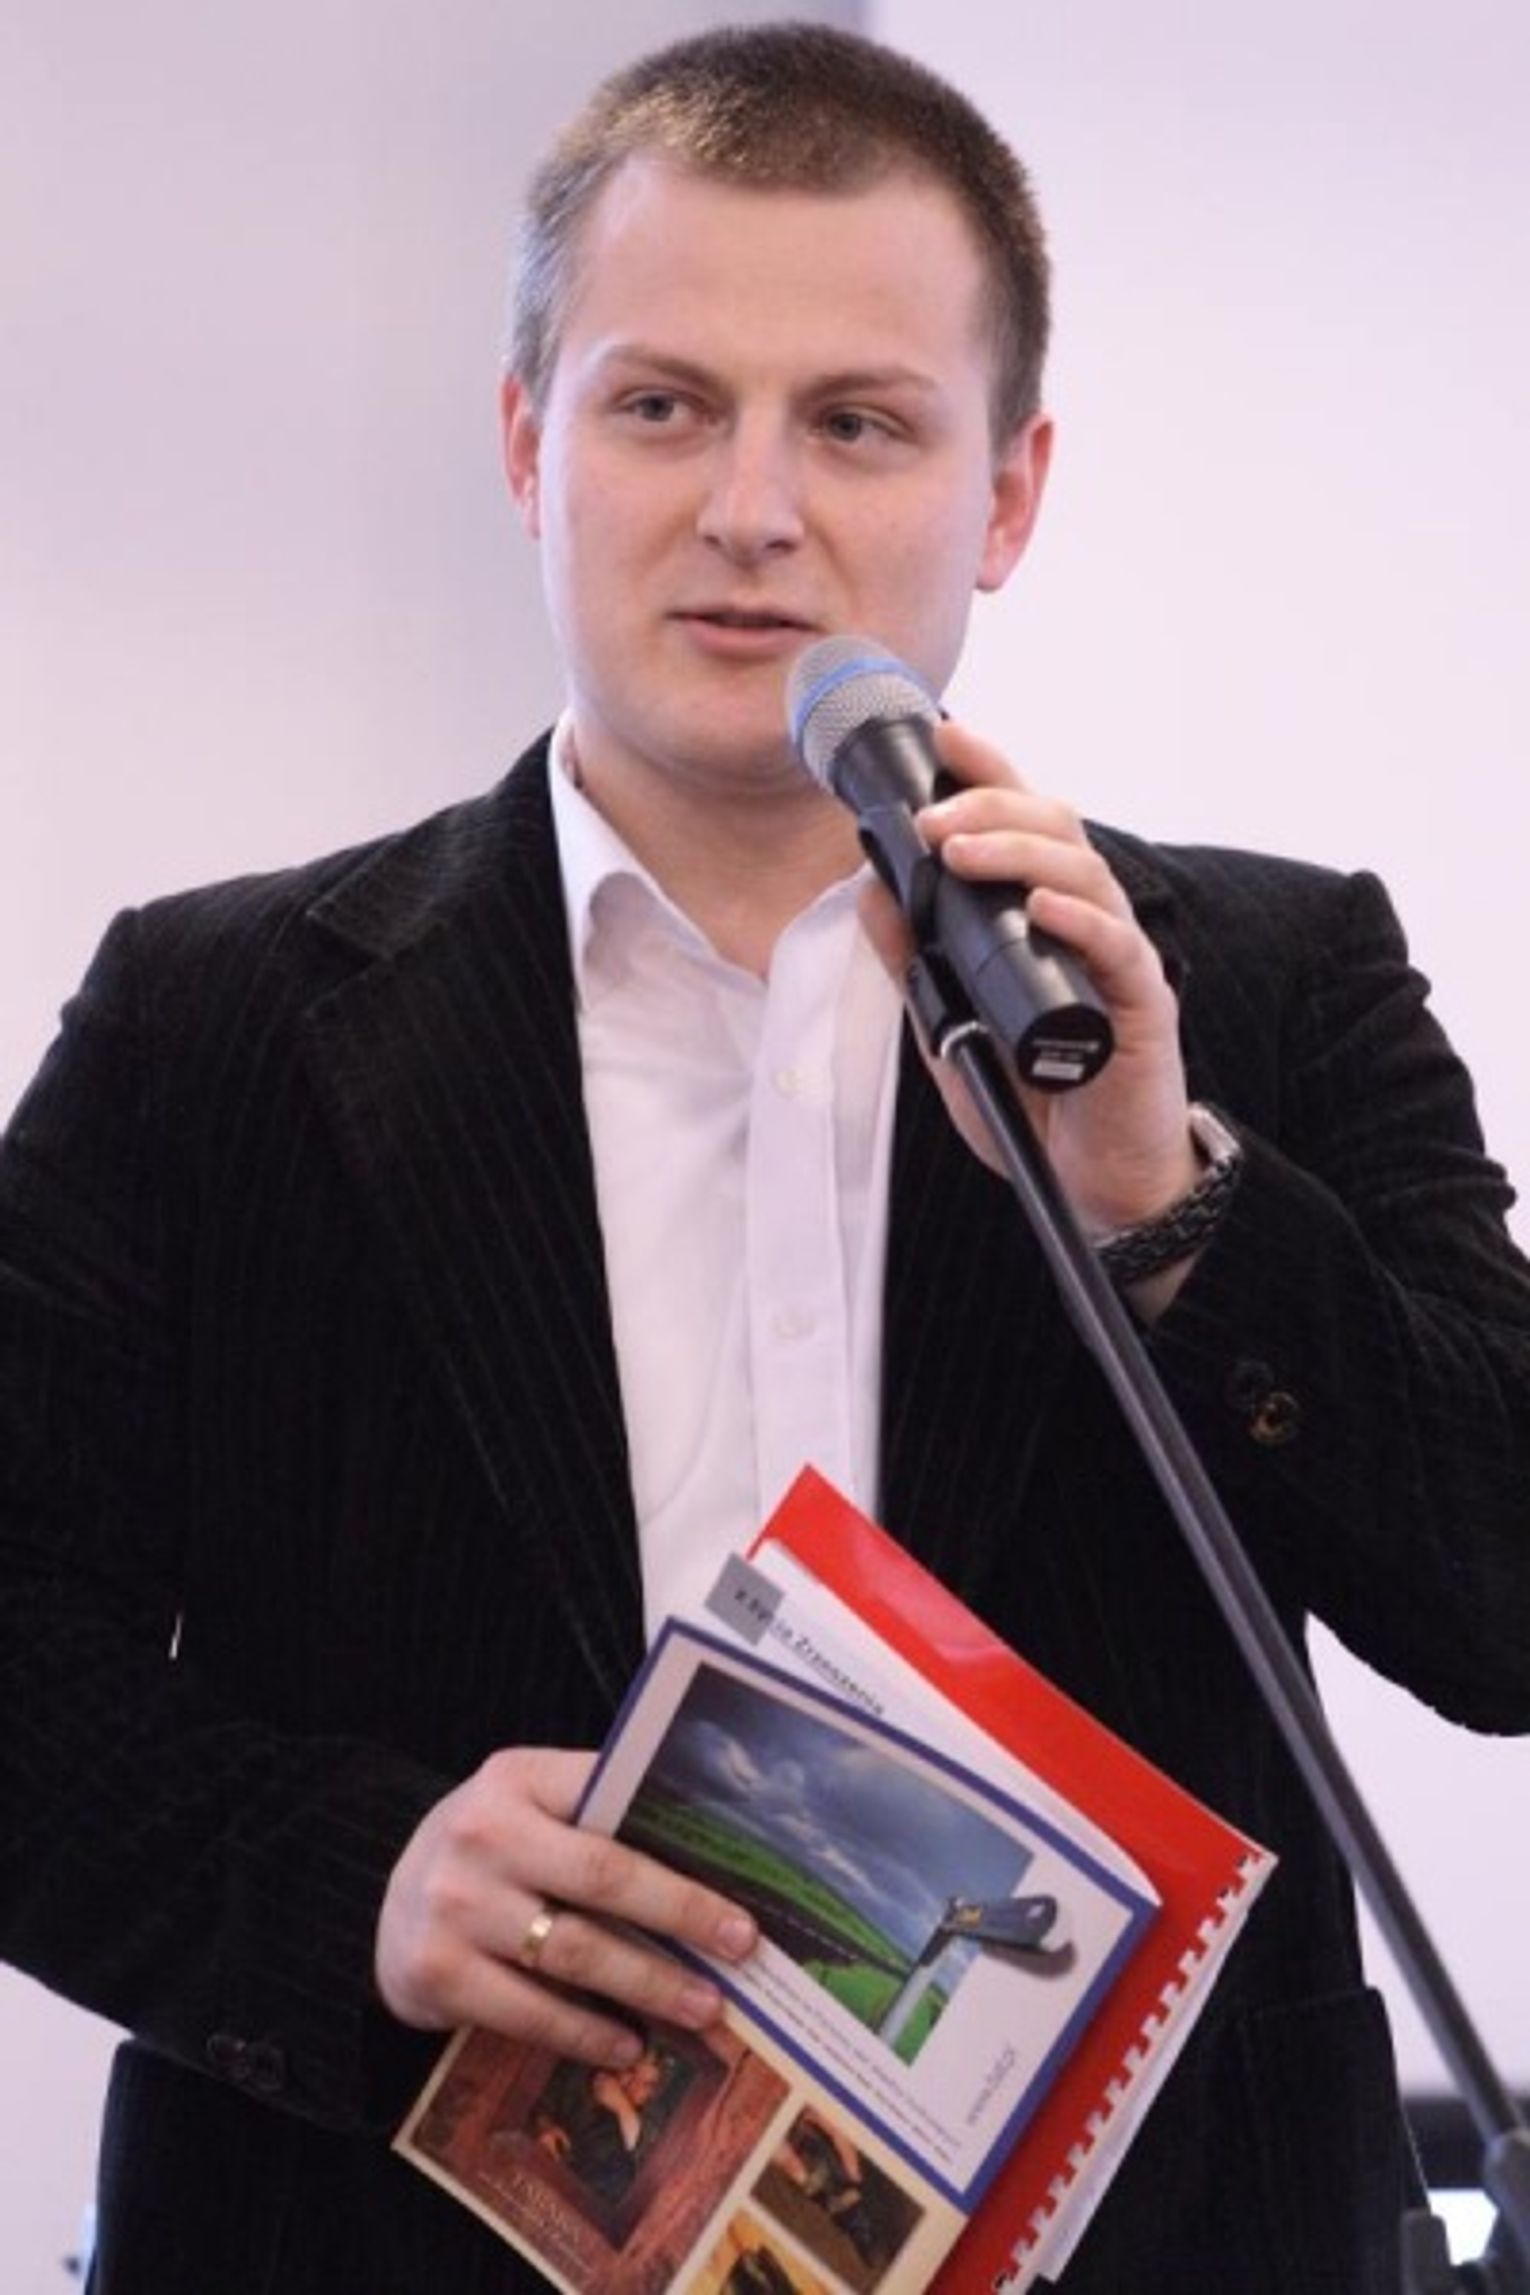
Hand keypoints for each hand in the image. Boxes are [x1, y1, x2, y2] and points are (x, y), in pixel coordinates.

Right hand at [374, 1745, 756, 2070]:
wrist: (381, 1905)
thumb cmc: (489, 1853)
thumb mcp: (527, 1808)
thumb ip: (594, 1815)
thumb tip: (709, 1855)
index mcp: (516, 1778)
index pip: (610, 1796)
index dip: (679, 1839)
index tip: (740, 1881)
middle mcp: (482, 1834)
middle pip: (602, 1876)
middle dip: (681, 1913)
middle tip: (740, 1947)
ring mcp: (454, 1905)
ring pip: (575, 1951)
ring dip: (649, 1984)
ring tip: (703, 2007)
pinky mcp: (436, 1972)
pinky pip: (531, 2012)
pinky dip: (588, 2032)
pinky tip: (629, 2045)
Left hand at [860, 719, 1197, 1236]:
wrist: (1100, 1184)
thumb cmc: (1035, 1102)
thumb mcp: (950, 1030)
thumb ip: (915, 964)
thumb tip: (870, 891)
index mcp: (1042, 915)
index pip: (1019, 823)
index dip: (987, 772)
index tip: (942, 735)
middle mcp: (1085, 922)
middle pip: (1055, 828)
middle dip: (991, 806)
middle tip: (932, 818)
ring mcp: (1117, 959)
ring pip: (1085, 872)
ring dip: (1020, 851)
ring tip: (962, 851)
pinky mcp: (1143, 1006)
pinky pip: (1120, 948)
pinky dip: (1081, 921)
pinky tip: (1041, 909)